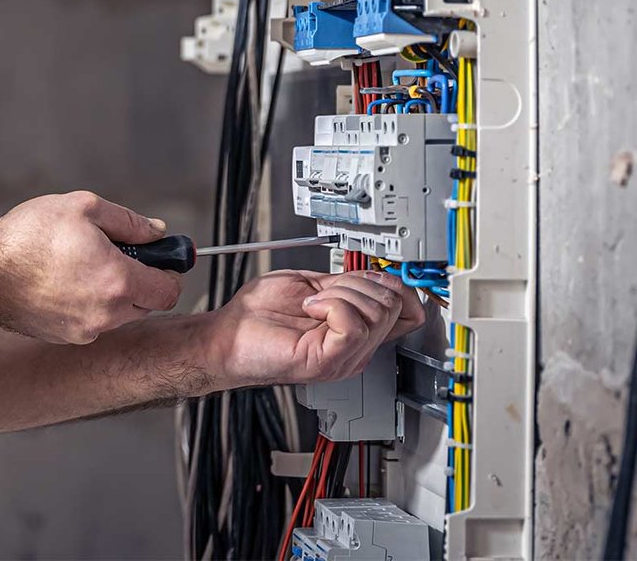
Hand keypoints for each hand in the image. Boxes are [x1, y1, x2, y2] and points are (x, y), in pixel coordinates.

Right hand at [0, 191, 182, 344]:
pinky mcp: (63, 337)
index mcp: (118, 280)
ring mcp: (84, 330)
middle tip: (115, 255)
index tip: (157, 259)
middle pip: (146, 305)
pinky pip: (90, 322)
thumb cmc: (27, 237)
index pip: (169, 290)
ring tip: (81, 265)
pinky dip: (87, 305)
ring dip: (113, 294)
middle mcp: (106, 313)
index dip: (169, 272)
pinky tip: (62, 281)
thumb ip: (128, 221)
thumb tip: (156, 231)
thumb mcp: (83, 207)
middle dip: (140, 281)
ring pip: (118, 315)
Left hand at [203, 269, 425, 386]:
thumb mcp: (313, 287)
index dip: (396, 285)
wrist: (227, 333)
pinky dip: (331, 305)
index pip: (409, 311)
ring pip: (377, 312)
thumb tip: (377, 275)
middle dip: (358, 283)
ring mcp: (345, 357)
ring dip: (340, 293)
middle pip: (393, 304)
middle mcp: (357, 348)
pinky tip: (310, 309)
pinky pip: (353, 325)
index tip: (369, 276)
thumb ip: (347, 284)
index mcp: (357, 330)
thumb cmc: (258, 315)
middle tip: (324, 292)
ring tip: (312, 303)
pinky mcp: (328, 361)